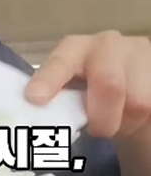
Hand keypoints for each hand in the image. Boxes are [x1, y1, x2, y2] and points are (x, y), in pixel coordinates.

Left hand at [25, 31, 150, 139]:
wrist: (131, 82)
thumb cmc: (91, 90)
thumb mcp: (70, 90)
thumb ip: (57, 100)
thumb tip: (42, 122)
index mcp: (75, 48)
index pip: (61, 62)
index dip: (49, 80)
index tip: (35, 98)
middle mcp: (107, 44)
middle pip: (110, 85)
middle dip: (103, 119)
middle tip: (98, 131)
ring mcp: (139, 52)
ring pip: (138, 102)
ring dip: (125, 122)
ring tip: (117, 121)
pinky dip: (140, 120)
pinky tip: (133, 116)